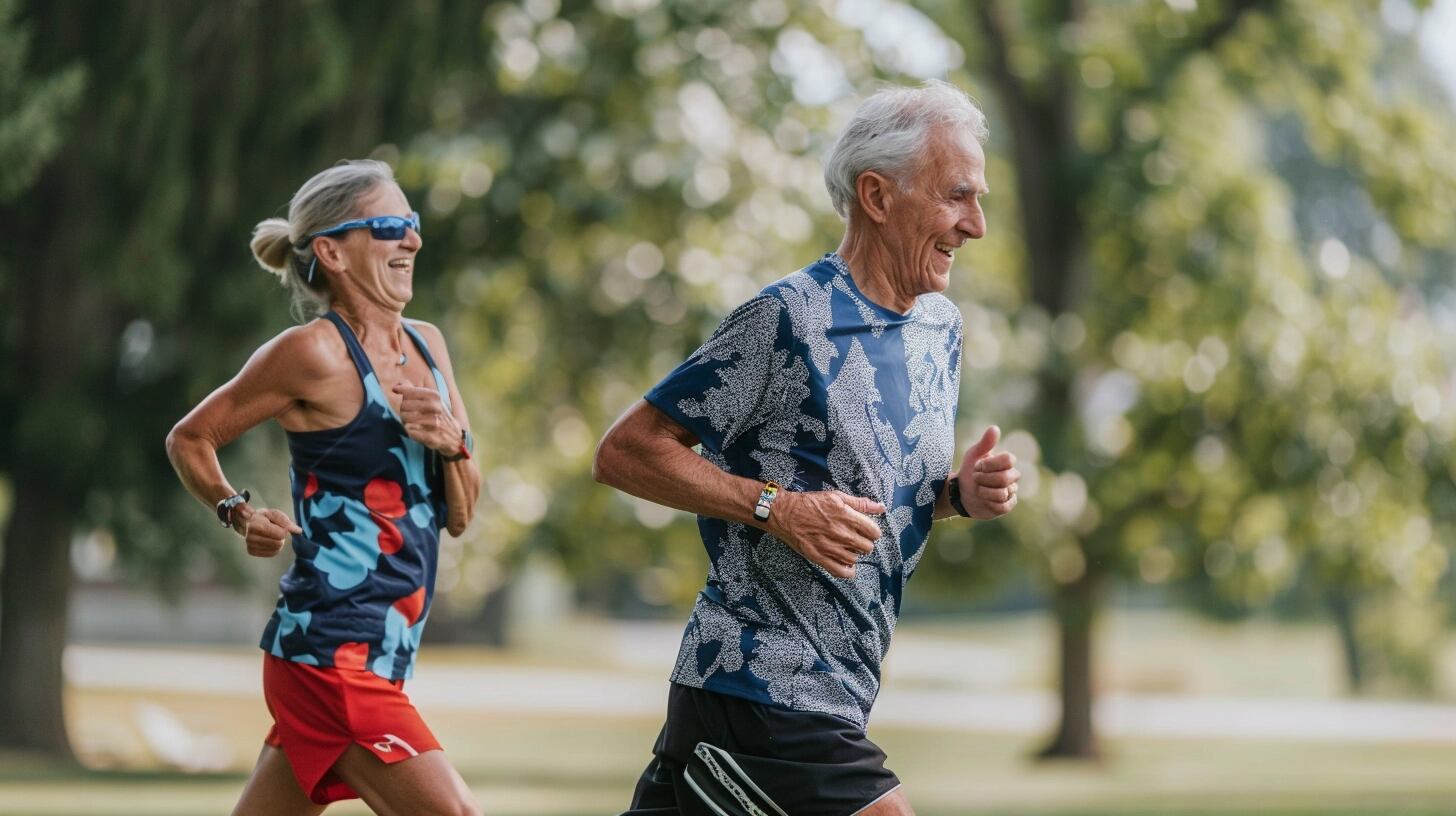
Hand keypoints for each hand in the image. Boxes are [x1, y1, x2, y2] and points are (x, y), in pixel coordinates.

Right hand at [234, 506, 301, 557]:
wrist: (249, 522)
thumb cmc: (264, 517)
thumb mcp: (275, 514)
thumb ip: (286, 522)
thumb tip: (298, 531)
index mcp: (256, 524)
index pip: (279, 534)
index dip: (284, 530)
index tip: (281, 527)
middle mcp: (250, 535)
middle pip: (277, 543)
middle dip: (281, 537)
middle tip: (277, 531)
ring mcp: (250, 544)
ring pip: (275, 549)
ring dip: (278, 543)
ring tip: (273, 536)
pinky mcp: (251, 551)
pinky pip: (271, 554)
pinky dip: (274, 548)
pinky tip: (270, 541)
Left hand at [393, 382, 461, 453]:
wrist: (455, 437)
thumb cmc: (439, 416)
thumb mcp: (432, 400)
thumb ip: (414, 391)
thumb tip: (398, 383)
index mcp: (435, 397)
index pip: (411, 391)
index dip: (402, 391)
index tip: (395, 389)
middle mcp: (435, 408)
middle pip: (404, 405)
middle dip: (403, 409)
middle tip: (408, 413)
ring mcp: (434, 423)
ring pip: (405, 418)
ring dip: (405, 421)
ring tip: (411, 422)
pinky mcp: (431, 437)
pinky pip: (410, 431)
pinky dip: (410, 430)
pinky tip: (414, 430)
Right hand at [766, 490, 885, 578]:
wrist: (785, 513)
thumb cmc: (810, 503)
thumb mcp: (836, 496)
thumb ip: (860, 503)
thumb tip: (880, 507)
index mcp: (846, 516)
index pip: (873, 531)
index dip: (873, 531)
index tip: (868, 531)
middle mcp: (840, 533)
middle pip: (866, 547)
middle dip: (865, 543)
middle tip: (857, 539)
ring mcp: (829, 547)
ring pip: (855, 559)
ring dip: (854, 555)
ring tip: (848, 549)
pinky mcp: (819, 557)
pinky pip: (840, 572)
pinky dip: (847, 571)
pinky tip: (846, 565)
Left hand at [955, 426, 1019, 519]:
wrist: (961, 492)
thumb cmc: (969, 471)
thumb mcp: (973, 455)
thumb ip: (984, 443)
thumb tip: (994, 428)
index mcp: (1006, 463)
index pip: (1009, 459)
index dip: (990, 464)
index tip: (978, 466)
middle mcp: (1012, 476)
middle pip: (1004, 478)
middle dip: (984, 479)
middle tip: (975, 478)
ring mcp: (1011, 492)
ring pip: (1002, 494)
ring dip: (983, 492)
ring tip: (978, 490)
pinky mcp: (1007, 506)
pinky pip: (1002, 506)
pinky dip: (988, 503)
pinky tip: (983, 500)